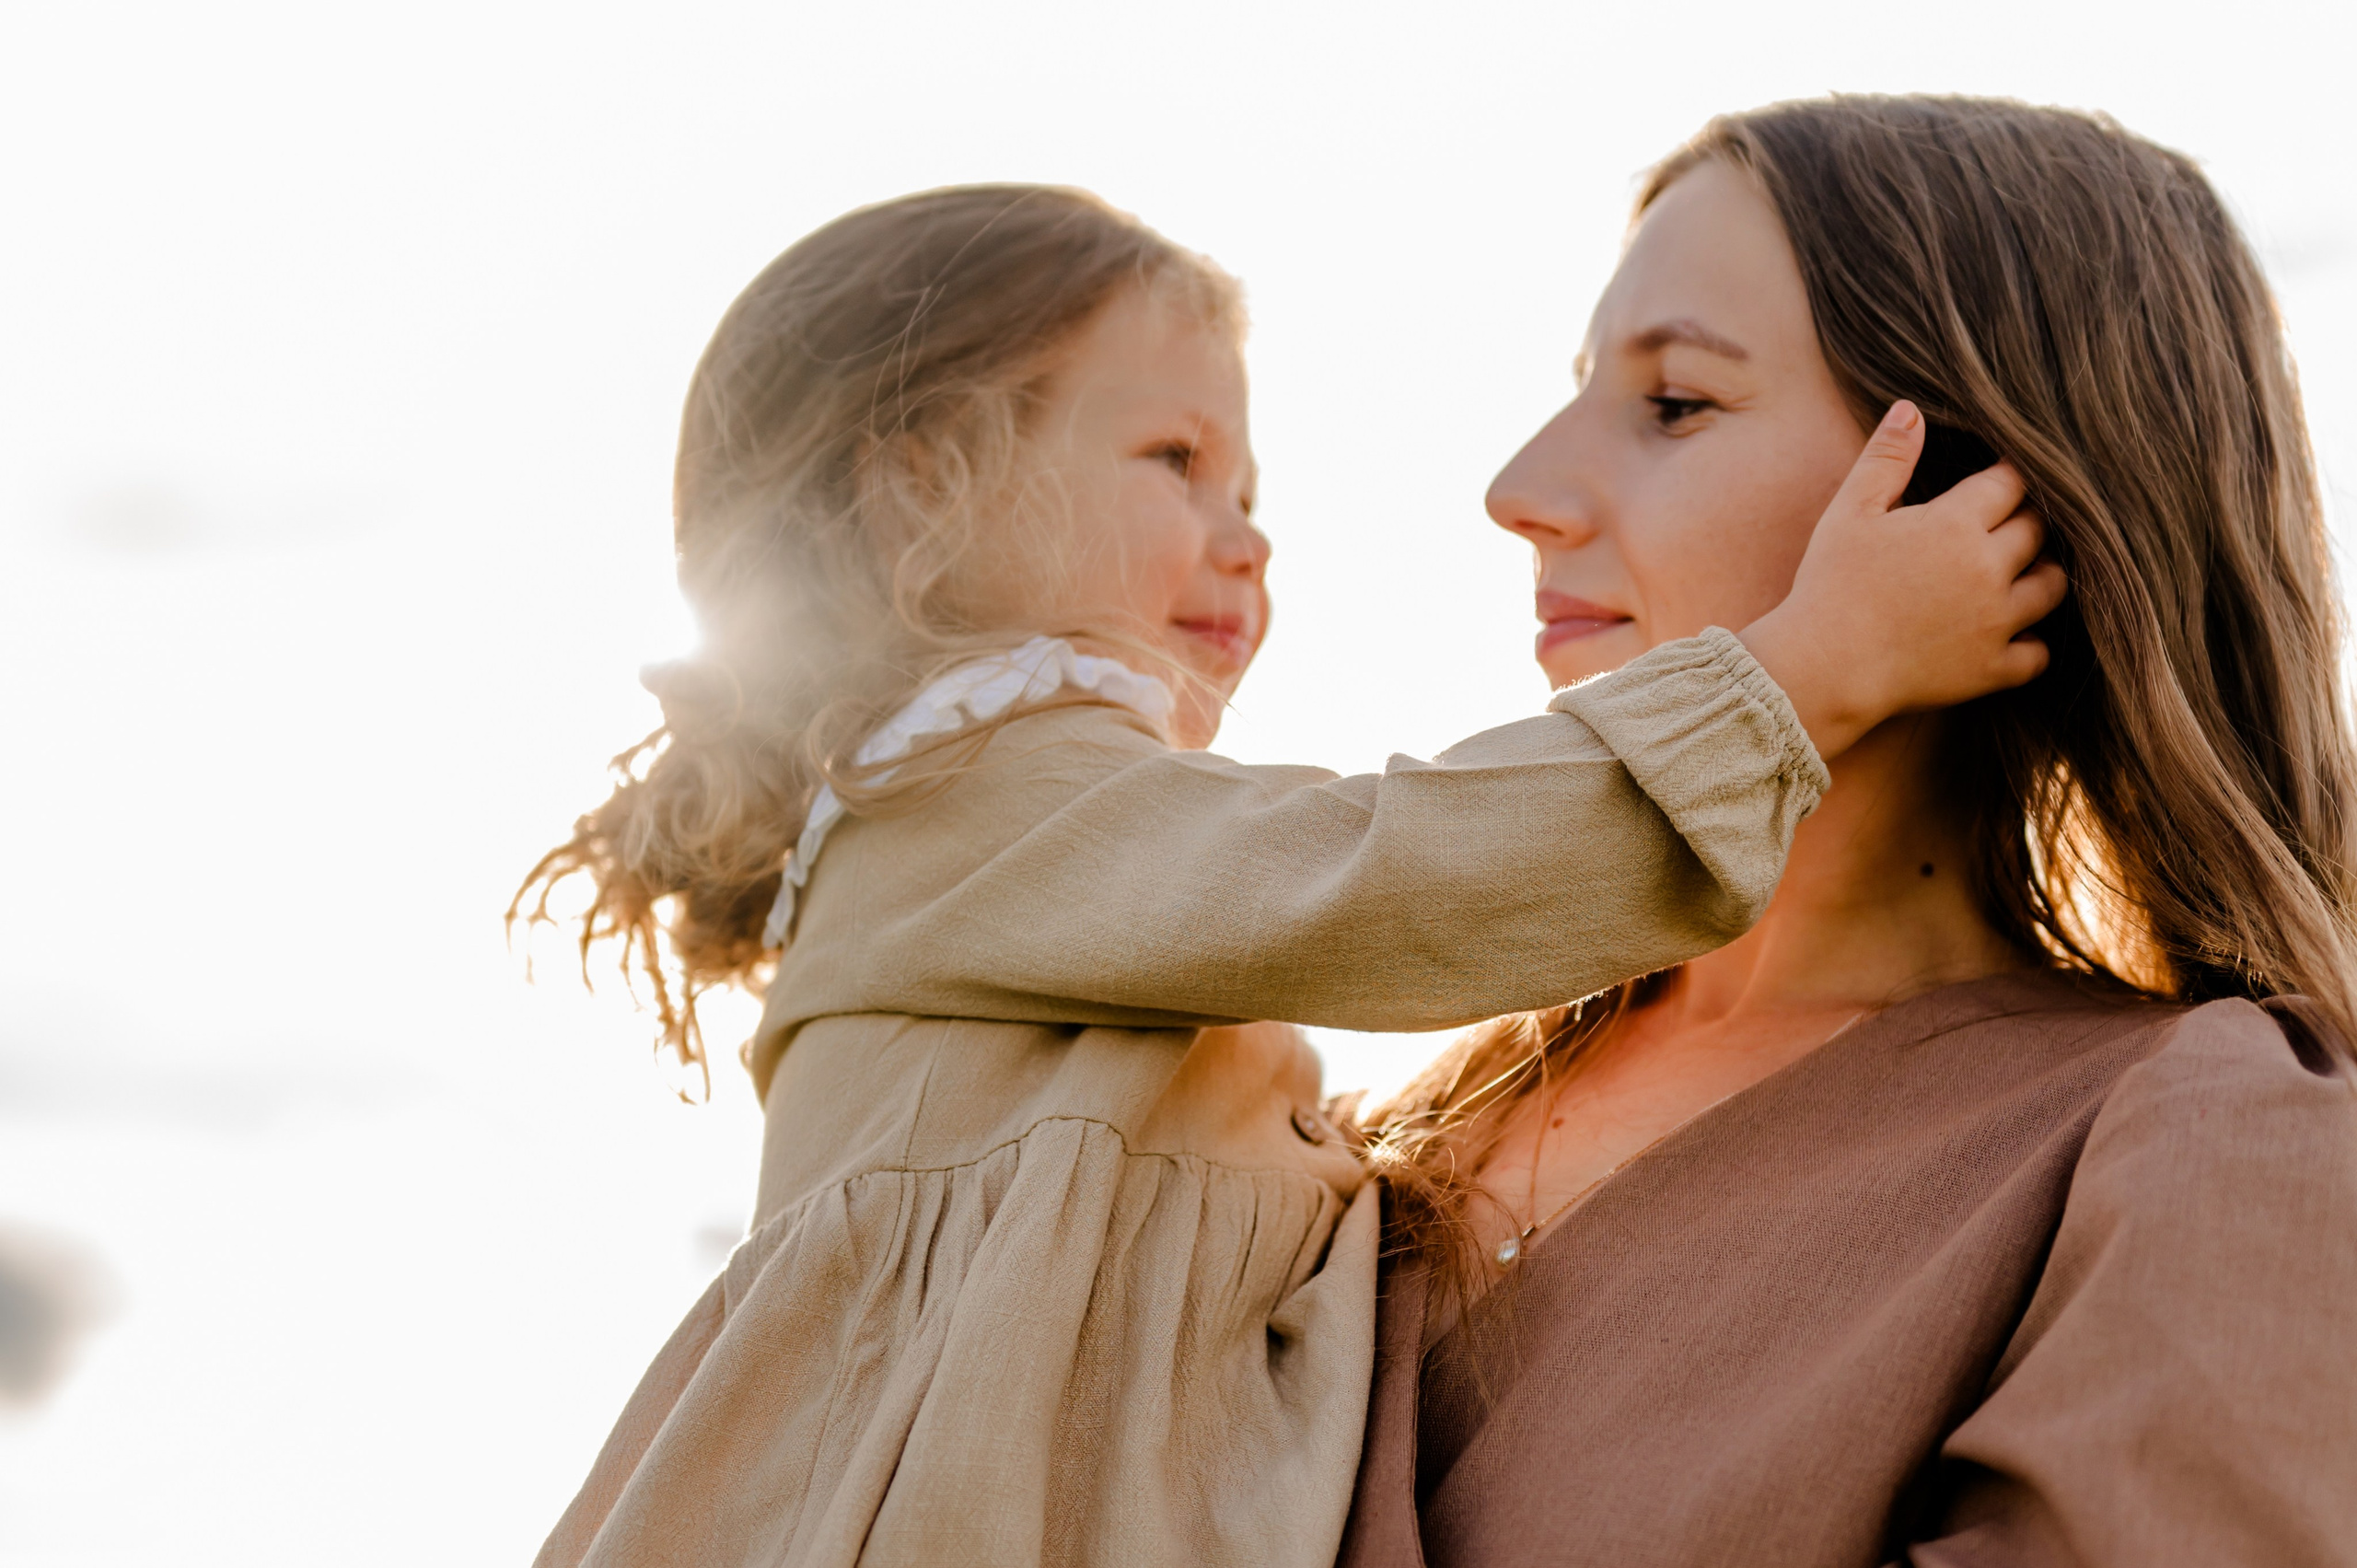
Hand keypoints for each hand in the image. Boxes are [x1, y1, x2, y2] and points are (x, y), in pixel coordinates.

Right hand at [1739, 400, 2066, 761]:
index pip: (2010, 482)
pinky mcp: (1991, 669)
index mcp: (1955, 525)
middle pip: (2038, 529)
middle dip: (2030, 518)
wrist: (1822, 669)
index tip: (2002, 475)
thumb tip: (1911, 408)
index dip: (2009, 475)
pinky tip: (2013, 631)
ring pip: (2052, 585)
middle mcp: (1987, 569)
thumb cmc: (1829, 586)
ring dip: (2043, 572)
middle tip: (2010, 518)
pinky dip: (2034, 641)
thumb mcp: (1849, 513)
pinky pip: (2039, 653)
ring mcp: (1996, 622)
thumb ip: (1885, 459)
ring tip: (2022, 569)